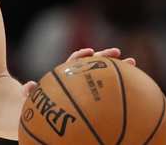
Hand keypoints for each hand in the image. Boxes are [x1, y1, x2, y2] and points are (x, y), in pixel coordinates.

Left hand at [21, 47, 136, 95]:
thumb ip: (29, 91)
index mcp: (64, 77)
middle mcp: (77, 79)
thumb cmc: (35, 105)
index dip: (81, 56)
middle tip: (119, 53)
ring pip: (104, 75)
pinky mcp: (93, 97)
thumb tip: (29, 85)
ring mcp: (86, 87)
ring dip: (118, 69)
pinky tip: (135, 92)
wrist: (38, 113)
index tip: (90, 52)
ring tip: (133, 63)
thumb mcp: (30, 98)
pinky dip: (120, 89)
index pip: (73, 62)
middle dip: (105, 57)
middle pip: (93, 64)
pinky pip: (107, 92)